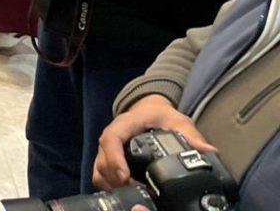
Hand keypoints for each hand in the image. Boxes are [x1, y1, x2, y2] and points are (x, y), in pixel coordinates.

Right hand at [94, 95, 213, 190]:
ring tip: (135, 195)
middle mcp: (112, 137)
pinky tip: (127, 194)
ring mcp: (108, 150)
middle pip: (102, 160)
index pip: (111, 139)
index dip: (114, 158)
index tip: (125, 176)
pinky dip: (111, 186)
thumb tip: (208, 151)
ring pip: (99, 170)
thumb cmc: (159, 116)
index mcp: (125, 124)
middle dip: (116, 180)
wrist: (148, 111)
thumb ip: (191, 135)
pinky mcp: (108, 160)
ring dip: (112, 185)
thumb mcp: (177, 120)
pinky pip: (101, 175)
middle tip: (138, 193)